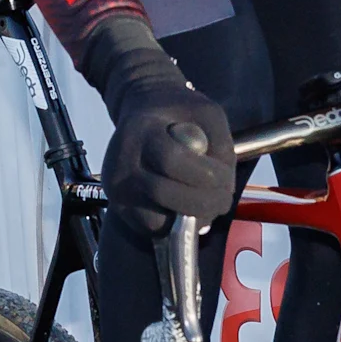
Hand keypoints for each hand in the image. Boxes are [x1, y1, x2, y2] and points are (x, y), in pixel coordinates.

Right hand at [103, 79, 234, 236]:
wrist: (141, 113)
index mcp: (140, 131)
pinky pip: (150, 229)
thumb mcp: (207, 114)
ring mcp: (116, 189)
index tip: (224, 177)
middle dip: (203, 203)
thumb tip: (223, 185)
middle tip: (223, 200)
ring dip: (189, 220)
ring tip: (206, 206)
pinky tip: (187, 209)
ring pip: (155, 221)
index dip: (206, 175)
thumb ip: (220, 144)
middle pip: (162, 193)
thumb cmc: (177, 112)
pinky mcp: (119, 208)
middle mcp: (121, 162)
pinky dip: (174, 227)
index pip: (171, 160)